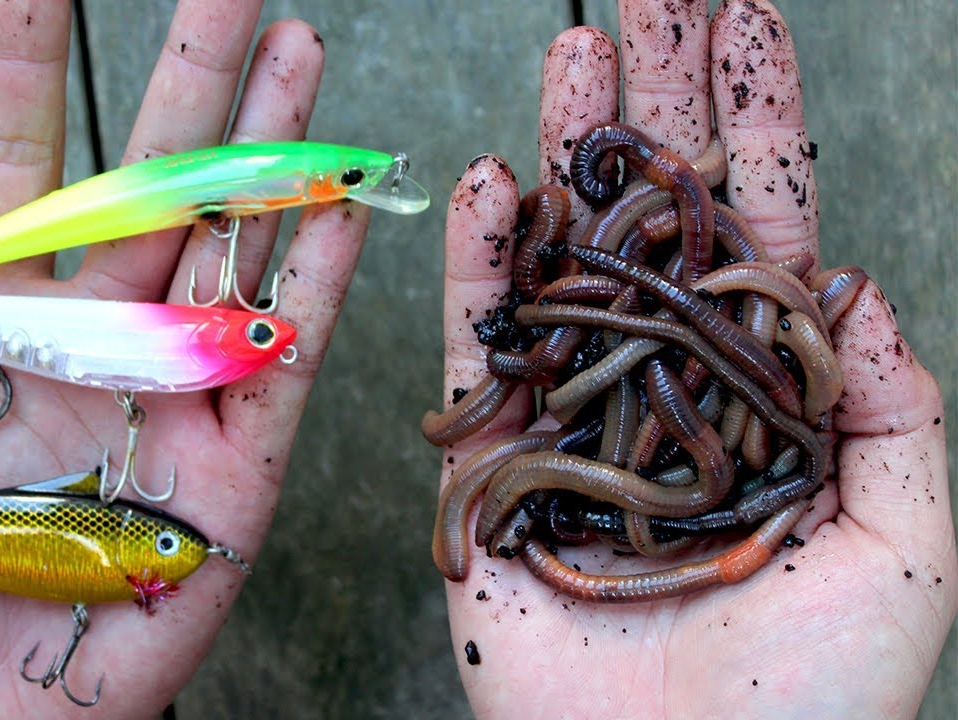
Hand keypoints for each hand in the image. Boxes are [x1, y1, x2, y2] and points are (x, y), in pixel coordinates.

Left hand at [0, 1, 362, 715]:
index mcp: (5, 323)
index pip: (26, 169)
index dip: (33, 72)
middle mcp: (104, 336)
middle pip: (155, 183)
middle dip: (192, 78)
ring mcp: (177, 388)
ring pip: (234, 245)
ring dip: (269, 154)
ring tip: (300, 52)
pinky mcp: (235, 459)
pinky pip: (283, 353)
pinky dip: (317, 278)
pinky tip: (340, 200)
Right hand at [434, 1, 955, 716]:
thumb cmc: (811, 701)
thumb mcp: (907, 546)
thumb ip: (894, 407)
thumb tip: (856, 283)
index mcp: (763, 394)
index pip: (761, 227)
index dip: (758, 116)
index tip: (745, 12)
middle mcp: (663, 385)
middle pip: (659, 215)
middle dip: (662, 96)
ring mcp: (572, 414)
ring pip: (568, 254)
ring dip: (572, 149)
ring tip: (578, 45)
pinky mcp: (489, 462)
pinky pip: (479, 345)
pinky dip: (482, 263)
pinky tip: (500, 179)